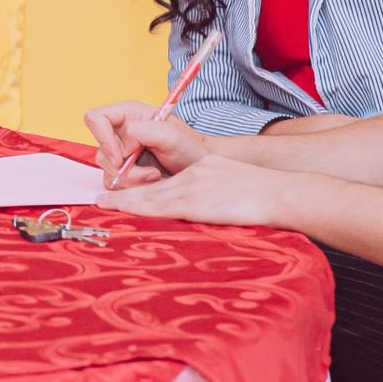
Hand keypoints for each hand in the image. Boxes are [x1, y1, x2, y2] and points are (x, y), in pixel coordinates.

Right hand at [83, 101, 208, 189]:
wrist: (198, 168)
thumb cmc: (189, 147)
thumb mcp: (171, 134)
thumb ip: (145, 131)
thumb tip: (124, 144)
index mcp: (128, 114)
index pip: (95, 118)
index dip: (102, 138)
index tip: (120, 157)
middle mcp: (120, 133)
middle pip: (101, 151)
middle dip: (124, 168)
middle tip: (150, 173)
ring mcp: (121, 154)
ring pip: (107, 172)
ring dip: (132, 180)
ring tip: (156, 176)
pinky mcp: (125, 172)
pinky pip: (115, 184)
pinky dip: (133, 188)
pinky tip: (152, 182)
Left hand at [95, 153, 303, 229]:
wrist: (281, 193)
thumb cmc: (265, 195)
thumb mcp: (234, 184)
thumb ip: (215, 194)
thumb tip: (206, 208)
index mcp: (203, 169)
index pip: (166, 180)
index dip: (141, 188)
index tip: (123, 194)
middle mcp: (193, 174)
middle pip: (152, 187)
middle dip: (125, 194)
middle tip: (101, 200)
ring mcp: (193, 187)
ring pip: (151, 196)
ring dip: (124, 202)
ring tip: (103, 205)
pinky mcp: (196, 201)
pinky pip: (161, 206)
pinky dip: (138, 209)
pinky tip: (125, 211)